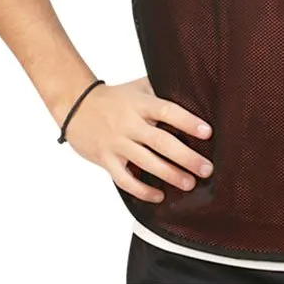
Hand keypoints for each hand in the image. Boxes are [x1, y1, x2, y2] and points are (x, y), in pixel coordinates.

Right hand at [62, 75, 214, 203]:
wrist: (76, 106)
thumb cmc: (115, 97)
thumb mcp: (138, 87)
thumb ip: (161, 90)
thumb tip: (192, 90)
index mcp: (140, 103)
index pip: (167, 111)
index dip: (188, 122)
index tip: (207, 132)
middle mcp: (129, 124)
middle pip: (161, 141)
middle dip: (186, 157)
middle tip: (206, 168)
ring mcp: (117, 143)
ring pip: (146, 162)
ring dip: (170, 175)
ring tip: (189, 183)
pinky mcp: (106, 160)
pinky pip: (125, 180)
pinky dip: (142, 190)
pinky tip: (159, 196)